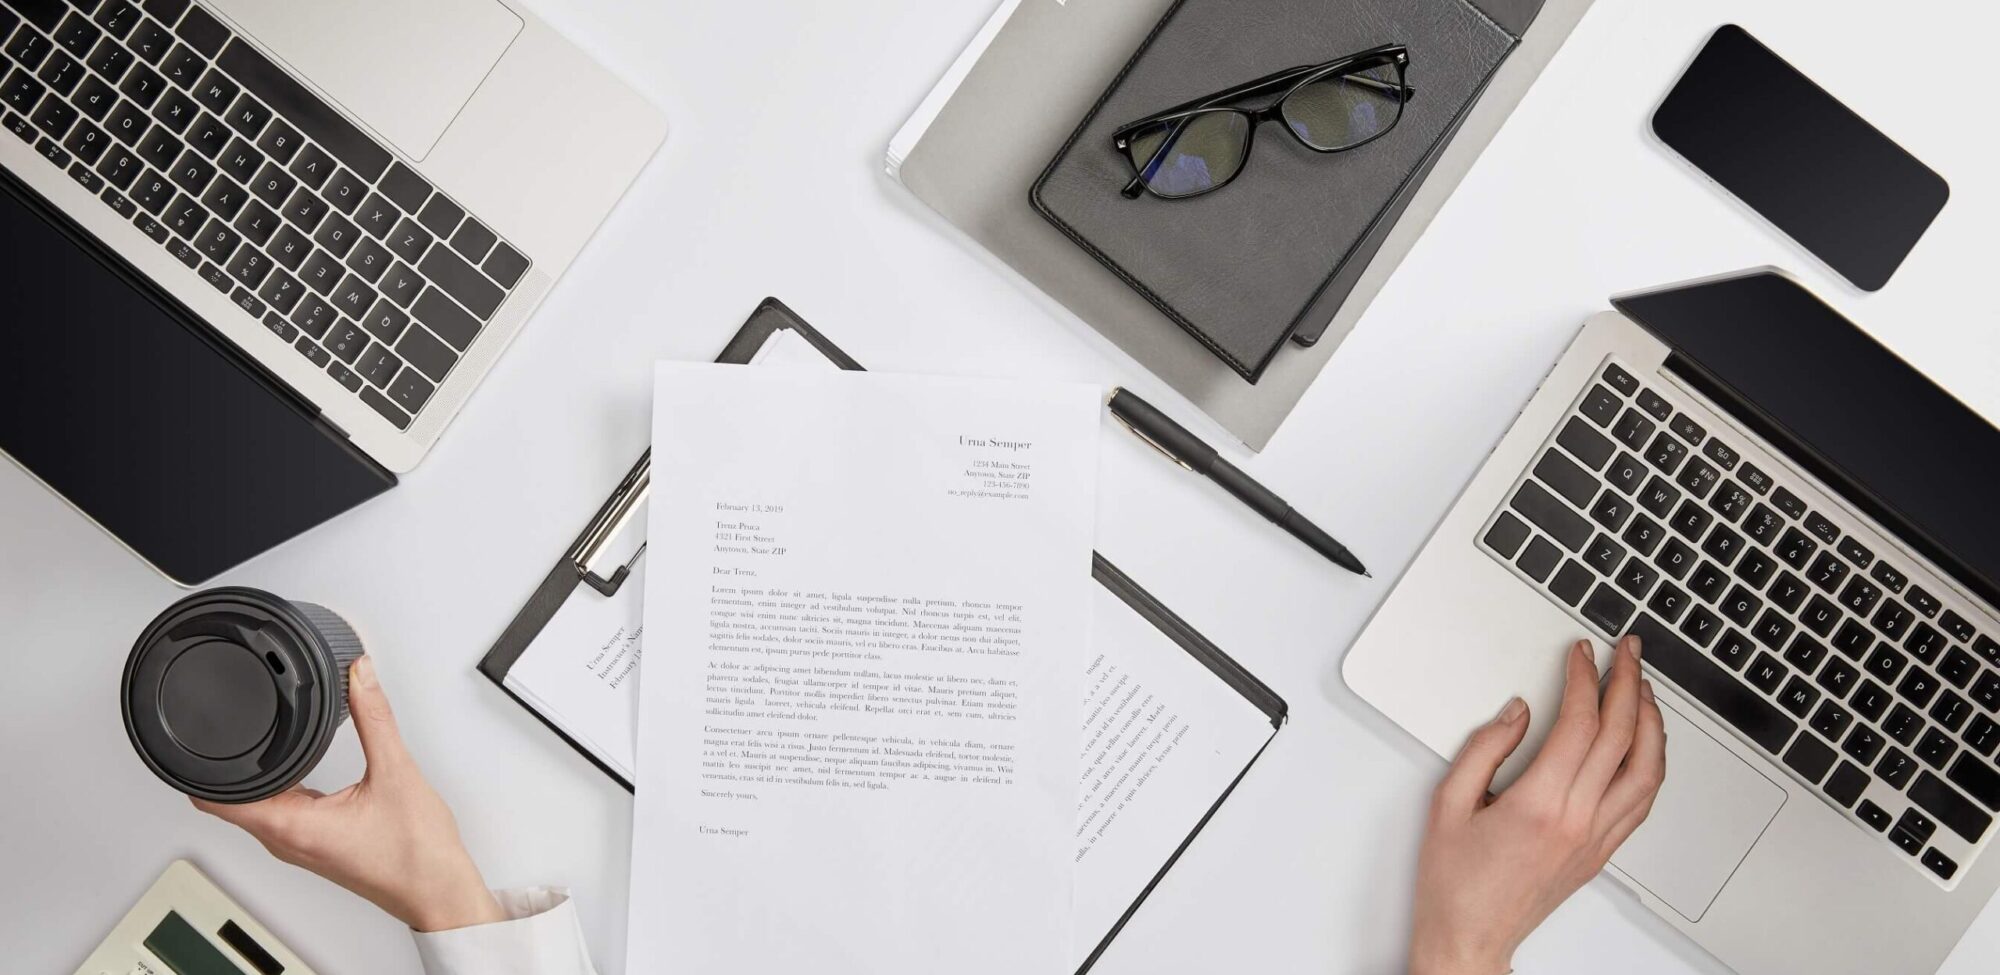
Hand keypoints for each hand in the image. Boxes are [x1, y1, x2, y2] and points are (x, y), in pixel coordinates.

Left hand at [193, 656, 505, 932]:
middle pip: (228, 800)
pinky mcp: (314, 845)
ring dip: (254, 777)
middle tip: (231, 723)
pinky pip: (278, 813)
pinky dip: (278, 788)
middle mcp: (287, 841)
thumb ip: (374, 717)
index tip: (198, 737)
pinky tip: (297, 770)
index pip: (214, 799)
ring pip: (254, 806)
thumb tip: (360, 676)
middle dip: (225, 763)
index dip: (196, 768)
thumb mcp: (396, 772)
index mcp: (292, 826)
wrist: (438, 891)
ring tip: (267, 742)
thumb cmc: (417, 853)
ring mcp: (298, 846)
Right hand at [1407, 635, 1666, 974]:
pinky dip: (1652, 762)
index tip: (1580, 653)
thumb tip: (1516, 713)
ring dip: (1651, 722)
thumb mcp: (1447, 804)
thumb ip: (1483, 749)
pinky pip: (1642, 800)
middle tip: (1628, 652)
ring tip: (1644, 688)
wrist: (1470, 938)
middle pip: (1622, 737)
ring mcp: (1597, 839)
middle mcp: (1578, 821)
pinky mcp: (1601, 853)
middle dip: (1628, 683)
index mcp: (1539, 805)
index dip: (1584, 679)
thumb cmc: (1454, 883)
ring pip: (1647, 770)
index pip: (1579, 724)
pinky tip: (1646, 743)